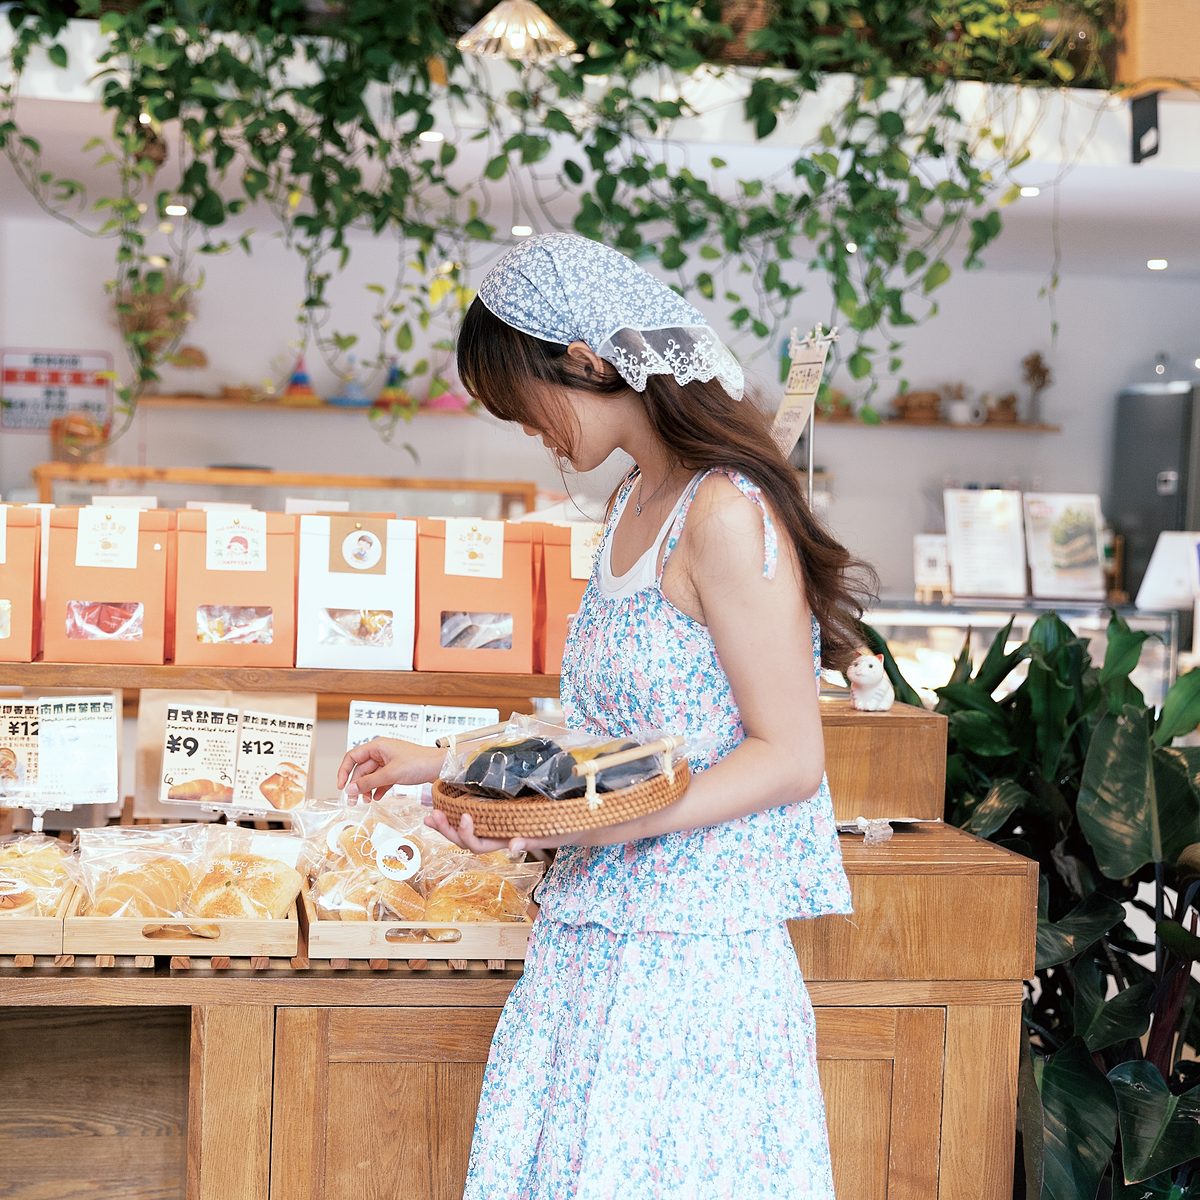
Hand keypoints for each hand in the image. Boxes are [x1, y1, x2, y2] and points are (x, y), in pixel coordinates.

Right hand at [337, 738, 442, 801]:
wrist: (441, 767)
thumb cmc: (419, 763)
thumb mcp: (390, 774)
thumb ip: (368, 782)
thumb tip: (350, 789)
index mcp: (378, 746)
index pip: (352, 756)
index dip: (344, 771)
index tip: (341, 786)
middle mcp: (382, 752)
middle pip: (361, 768)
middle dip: (356, 784)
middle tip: (353, 801)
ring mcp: (390, 761)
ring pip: (371, 775)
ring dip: (367, 788)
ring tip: (366, 802)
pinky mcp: (397, 769)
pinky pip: (382, 779)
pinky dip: (378, 788)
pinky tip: (377, 798)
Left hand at [423, 808, 573, 854]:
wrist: (576, 818)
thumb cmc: (564, 827)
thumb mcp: (550, 834)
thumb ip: (531, 841)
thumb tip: (512, 847)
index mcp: (506, 840)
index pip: (480, 845)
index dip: (468, 834)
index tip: (464, 816)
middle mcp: (498, 835)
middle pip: (466, 840)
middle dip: (448, 829)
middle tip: (433, 816)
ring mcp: (497, 824)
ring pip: (467, 829)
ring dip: (447, 822)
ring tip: (431, 812)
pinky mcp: (499, 811)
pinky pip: (476, 814)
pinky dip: (459, 810)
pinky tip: (447, 801)